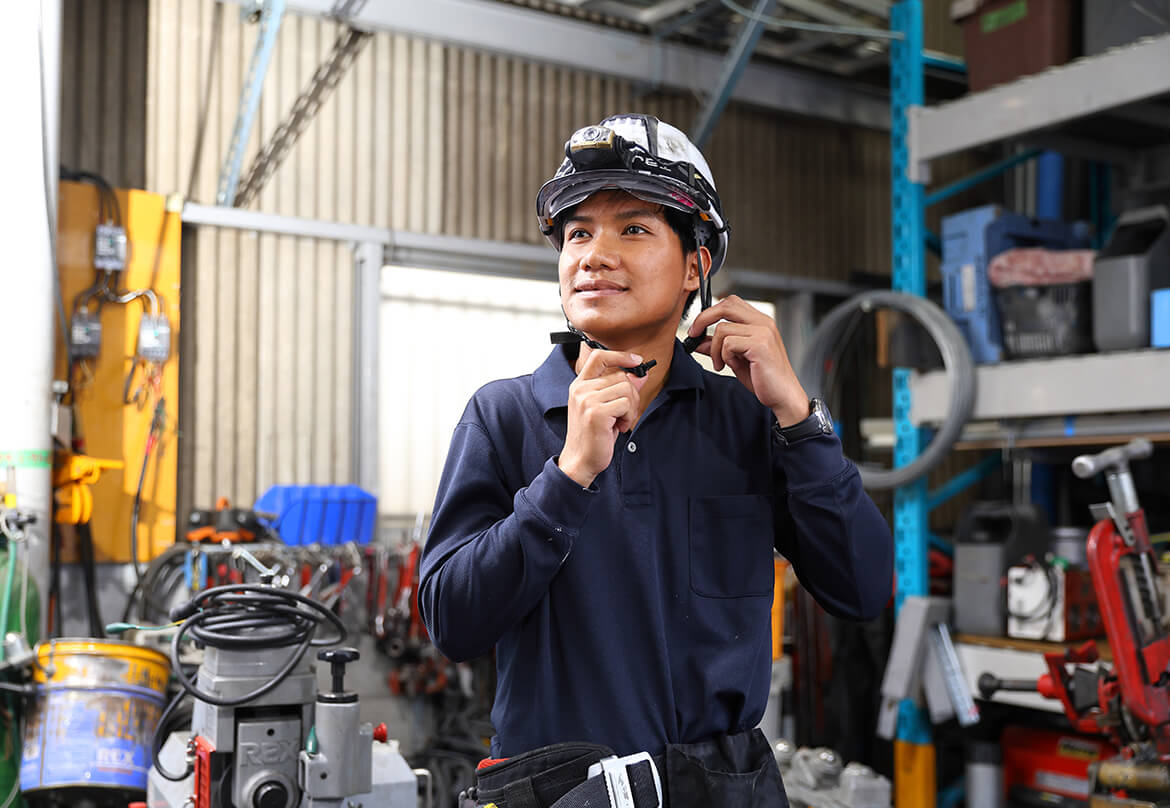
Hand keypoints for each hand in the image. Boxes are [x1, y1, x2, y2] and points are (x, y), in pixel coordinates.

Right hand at [558, 348, 649, 486]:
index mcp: (580, 385)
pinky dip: (628, 417)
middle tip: (624, 414)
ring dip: (630, 408)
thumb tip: (640, 374)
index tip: (636, 360)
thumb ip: (620, 389)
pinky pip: (625, 404)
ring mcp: (587, 400)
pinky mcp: (596, 412)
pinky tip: (618, 427)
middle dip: (631, 395)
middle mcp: (581, 389)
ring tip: (619, 421)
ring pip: (626, 388)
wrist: (580, 460)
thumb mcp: (607, 407)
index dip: (620, 355)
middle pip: (621, 376)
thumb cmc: (593, 435)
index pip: (599, 357)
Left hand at [687, 295, 808, 425]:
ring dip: (714, 349)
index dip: (710, 312)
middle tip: (694, 336)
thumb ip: (718, 348)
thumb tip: (698, 341)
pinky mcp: (760, 345)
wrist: (783, 396)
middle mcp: (763, 322)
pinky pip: (728, 343)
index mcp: (760, 322)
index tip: (697, 329)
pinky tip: (730, 366)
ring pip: (722, 328)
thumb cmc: (763, 379)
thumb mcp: (735, 360)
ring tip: (721, 364)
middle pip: (726, 305)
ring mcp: (763, 332)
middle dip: (703, 319)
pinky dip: (724, 356)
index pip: (731, 302)